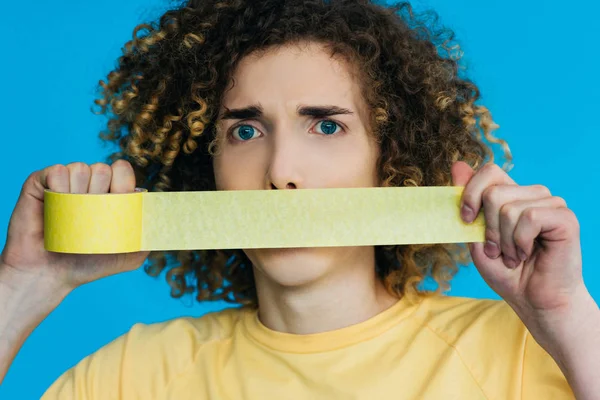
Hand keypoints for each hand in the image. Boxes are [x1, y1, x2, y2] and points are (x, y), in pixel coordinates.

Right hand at [0, 160, 149, 292]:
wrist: (50, 275)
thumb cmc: (88, 264)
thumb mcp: (130, 256)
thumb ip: (151, 237)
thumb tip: (170, 223)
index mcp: (111, 193)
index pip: (123, 171)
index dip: (122, 184)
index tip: (116, 207)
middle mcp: (90, 183)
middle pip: (103, 169)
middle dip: (100, 193)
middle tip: (89, 218)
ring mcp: (66, 181)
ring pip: (81, 168)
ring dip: (78, 193)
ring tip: (70, 215)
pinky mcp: (41, 182)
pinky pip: (57, 171)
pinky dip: (58, 186)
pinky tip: (54, 204)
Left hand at [451, 161, 584, 325]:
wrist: (534, 301)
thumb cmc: (506, 272)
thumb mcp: (475, 236)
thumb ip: (467, 202)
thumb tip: (457, 165)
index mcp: (512, 195)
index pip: (489, 171)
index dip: (471, 193)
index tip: (466, 220)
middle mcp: (532, 194)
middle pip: (493, 191)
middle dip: (487, 228)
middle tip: (496, 251)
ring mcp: (551, 203)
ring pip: (509, 207)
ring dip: (504, 240)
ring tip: (513, 256)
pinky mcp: (565, 217)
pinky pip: (529, 217)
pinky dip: (520, 242)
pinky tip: (528, 253)